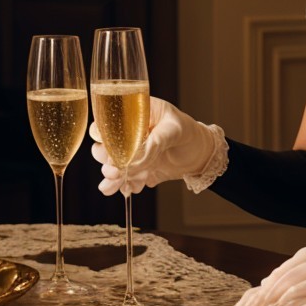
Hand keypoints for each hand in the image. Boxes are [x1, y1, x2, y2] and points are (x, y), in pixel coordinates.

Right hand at [91, 96, 221, 195]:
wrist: (201, 154)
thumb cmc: (189, 132)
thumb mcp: (175, 130)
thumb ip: (157, 140)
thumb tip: (136, 157)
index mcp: (134, 116)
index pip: (108, 122)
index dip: (103, 135)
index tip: (110, 148)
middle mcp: (128, 136)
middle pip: (103, 147)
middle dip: (106, 161)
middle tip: (115, 171)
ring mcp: (131, 155)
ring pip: (110, 167)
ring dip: (112, 177)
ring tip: (120, 183)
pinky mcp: (137, 171)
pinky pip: (124, 181)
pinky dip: (126, 186)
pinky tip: (132, 189)